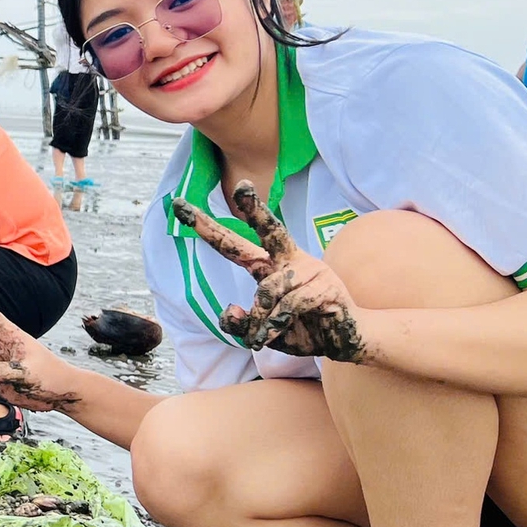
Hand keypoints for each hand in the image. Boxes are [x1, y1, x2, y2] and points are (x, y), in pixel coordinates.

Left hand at [171, 181, 370, 361]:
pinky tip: (278, 333)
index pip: (233, 243)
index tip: (179, 205)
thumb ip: (239, 324)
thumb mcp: (261, 332)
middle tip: (241, 186)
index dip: (206, 226)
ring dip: (260, 321)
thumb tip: (229, 309)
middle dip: (254, 209)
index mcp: (269, 265)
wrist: (347, 341)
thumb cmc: (302, 329)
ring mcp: (310, 270)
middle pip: (269, 230)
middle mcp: (289, 260)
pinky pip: (287, 305)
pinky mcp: (326, 286)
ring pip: (267, 292)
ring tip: (264, 335)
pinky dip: (275, 325)